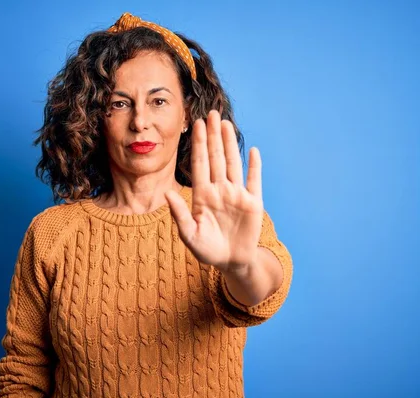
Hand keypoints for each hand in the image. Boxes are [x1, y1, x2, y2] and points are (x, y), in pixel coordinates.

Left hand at [165, 110, 263, 273]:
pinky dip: (254, 166)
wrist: (231, 262)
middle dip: (213, 136)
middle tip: (210, 113)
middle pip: (216, 158)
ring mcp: (236, 194)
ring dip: (230, 143)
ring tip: (226, 123)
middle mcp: (219, 190)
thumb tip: (166, 193)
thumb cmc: (207, 250)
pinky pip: (254, 180)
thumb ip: (179, 214)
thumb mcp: (189, 235)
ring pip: (233, 163)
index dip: (199, 144)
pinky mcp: (253, 203)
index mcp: (202, 195)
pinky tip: (252, 150)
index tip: (196, 125)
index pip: (200, 164)